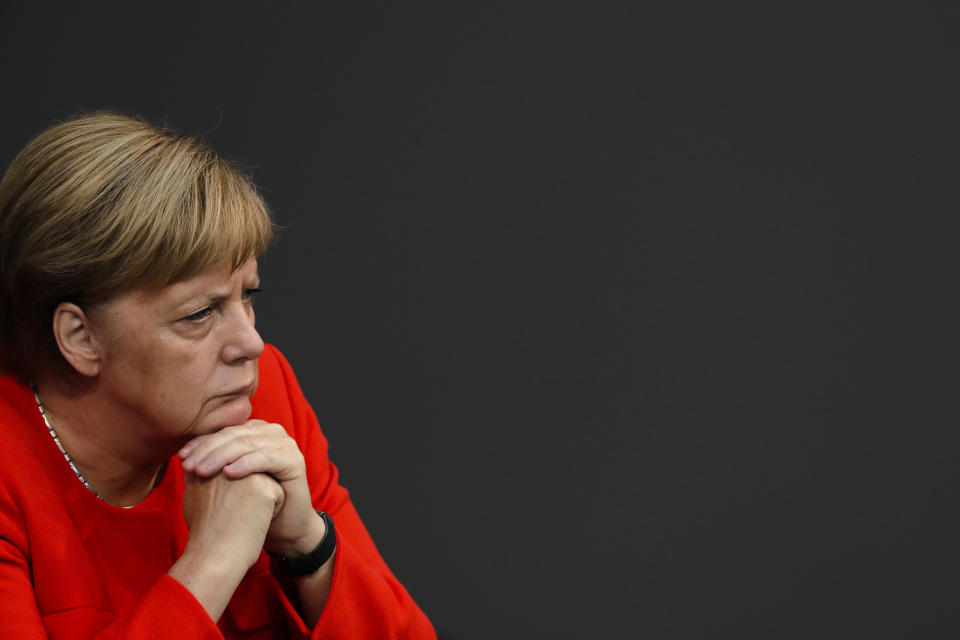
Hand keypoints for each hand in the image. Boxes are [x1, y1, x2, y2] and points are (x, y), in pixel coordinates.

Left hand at [178, 420, 324, 556]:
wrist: (281, 528)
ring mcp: (286, 445)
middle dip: (208, 450)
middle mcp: (272, 433)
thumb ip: (212, 462)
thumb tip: (182, 454)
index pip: (224, 431)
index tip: (180, 459)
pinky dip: (246, 464)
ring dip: (222, 456)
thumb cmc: (251, 505)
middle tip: (188, 466)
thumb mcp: (228, 480)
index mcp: (256, 431)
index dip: (201, 443)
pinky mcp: (295, 460)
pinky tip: (228, 474)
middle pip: (234, 434)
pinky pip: (267, 457)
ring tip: (202, 472)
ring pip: (248, 443)